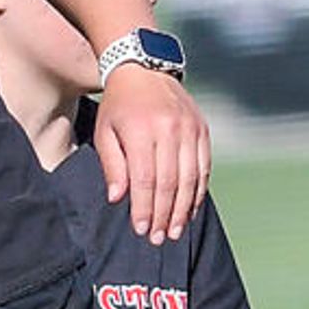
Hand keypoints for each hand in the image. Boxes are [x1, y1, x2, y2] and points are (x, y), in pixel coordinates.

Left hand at [92, 59, 210, 245]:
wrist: (144, 69)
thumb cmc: (119, 107)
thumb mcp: (105, 132)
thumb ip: (112, 166)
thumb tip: (119, 198)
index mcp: (142, 130)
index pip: (146, 178)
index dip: (145, 207)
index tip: (142, 229)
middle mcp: (169, 129)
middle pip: (170, 182)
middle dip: (164, 215)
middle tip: (159, 238)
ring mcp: (190, 129)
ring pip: (191, 178)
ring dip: (184, 209)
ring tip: (176, 231)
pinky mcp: (202, 130)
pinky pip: (204, 167)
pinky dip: (198, 192)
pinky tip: (190, 210)